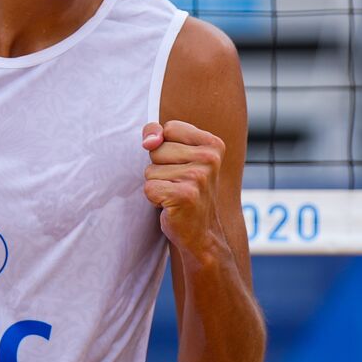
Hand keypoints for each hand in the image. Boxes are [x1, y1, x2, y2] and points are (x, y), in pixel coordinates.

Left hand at [142, 120, 227, 256]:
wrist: (201, 233)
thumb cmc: (186, 191)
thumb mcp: (177, 156)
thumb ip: (158, 135)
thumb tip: (149, 141)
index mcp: (213, 144)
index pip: (169, 128)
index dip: (164, 146)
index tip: (179, 163)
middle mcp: (209, 158)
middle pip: (157, 149)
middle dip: (159, 168)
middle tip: (178, 184)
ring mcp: (199, 177)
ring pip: (150, 170)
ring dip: (157, 185)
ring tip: (175, 194)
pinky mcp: (185, 195)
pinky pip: (149, 188)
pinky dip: (154, 199)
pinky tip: (171, 205)